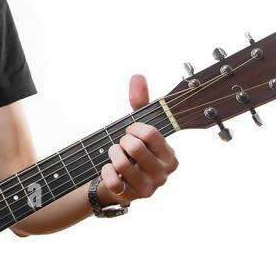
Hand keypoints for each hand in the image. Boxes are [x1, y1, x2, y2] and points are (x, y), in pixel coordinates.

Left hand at [97, 74, 178, 204]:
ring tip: (115, 155)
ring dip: (112, 154)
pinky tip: (109, 170)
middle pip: (135, 146)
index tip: (131, 131)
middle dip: (121, 141)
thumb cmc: (131, 152)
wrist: (114, 182)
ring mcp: (147, 189)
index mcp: (171, 157)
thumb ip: (140, 103)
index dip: (134, 128)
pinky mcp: (129, 198)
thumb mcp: (137, 128)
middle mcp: (163, 175)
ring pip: (121, 162)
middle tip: (122, 145)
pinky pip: (112, 180)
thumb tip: (138, 77)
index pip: (151, 133)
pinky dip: (105, 171)